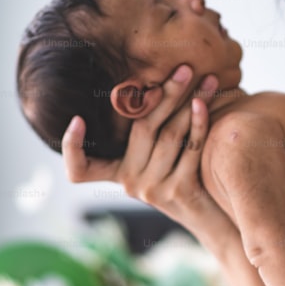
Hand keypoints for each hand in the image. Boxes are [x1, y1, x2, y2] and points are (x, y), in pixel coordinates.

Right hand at [62, 65, 222, 228]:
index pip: (80, 170)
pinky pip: (190, 147)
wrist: (213, 217)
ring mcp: (154, 189)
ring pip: (170, 134)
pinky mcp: (179, 190)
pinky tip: (204, 103)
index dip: (71, 148)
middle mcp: (131, 184)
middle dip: (165, 93)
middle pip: (143, 128)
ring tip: (205, 78)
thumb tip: (148, 85)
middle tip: (183, 68)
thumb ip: (147, 135)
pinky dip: (199, 122)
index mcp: (118, 174)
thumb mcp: (157, 159)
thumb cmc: (185, 178)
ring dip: (190, 101)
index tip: (76, 120)